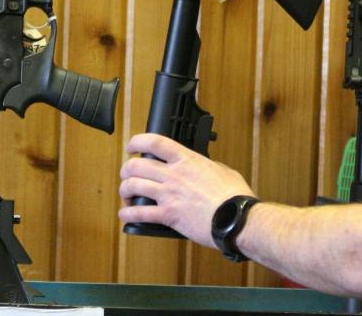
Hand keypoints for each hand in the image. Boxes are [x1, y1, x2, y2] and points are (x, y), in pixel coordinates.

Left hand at [118, 133, 254, 248]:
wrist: (237, 220)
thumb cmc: (234, 197)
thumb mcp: (223, 170)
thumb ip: (209, 166)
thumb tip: (207, 167)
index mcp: (187, 160)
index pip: (155, 142)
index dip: (137, 141)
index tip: (132, 147)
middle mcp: (173, 174)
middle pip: (137, 165)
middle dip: (126, 170)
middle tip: (127, 175)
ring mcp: (169, 194)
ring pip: (133, 186)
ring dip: (124, 191)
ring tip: (126, 196)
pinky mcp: (168, 215)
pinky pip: (140, 213)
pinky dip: (128, 214)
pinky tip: (126, 215)